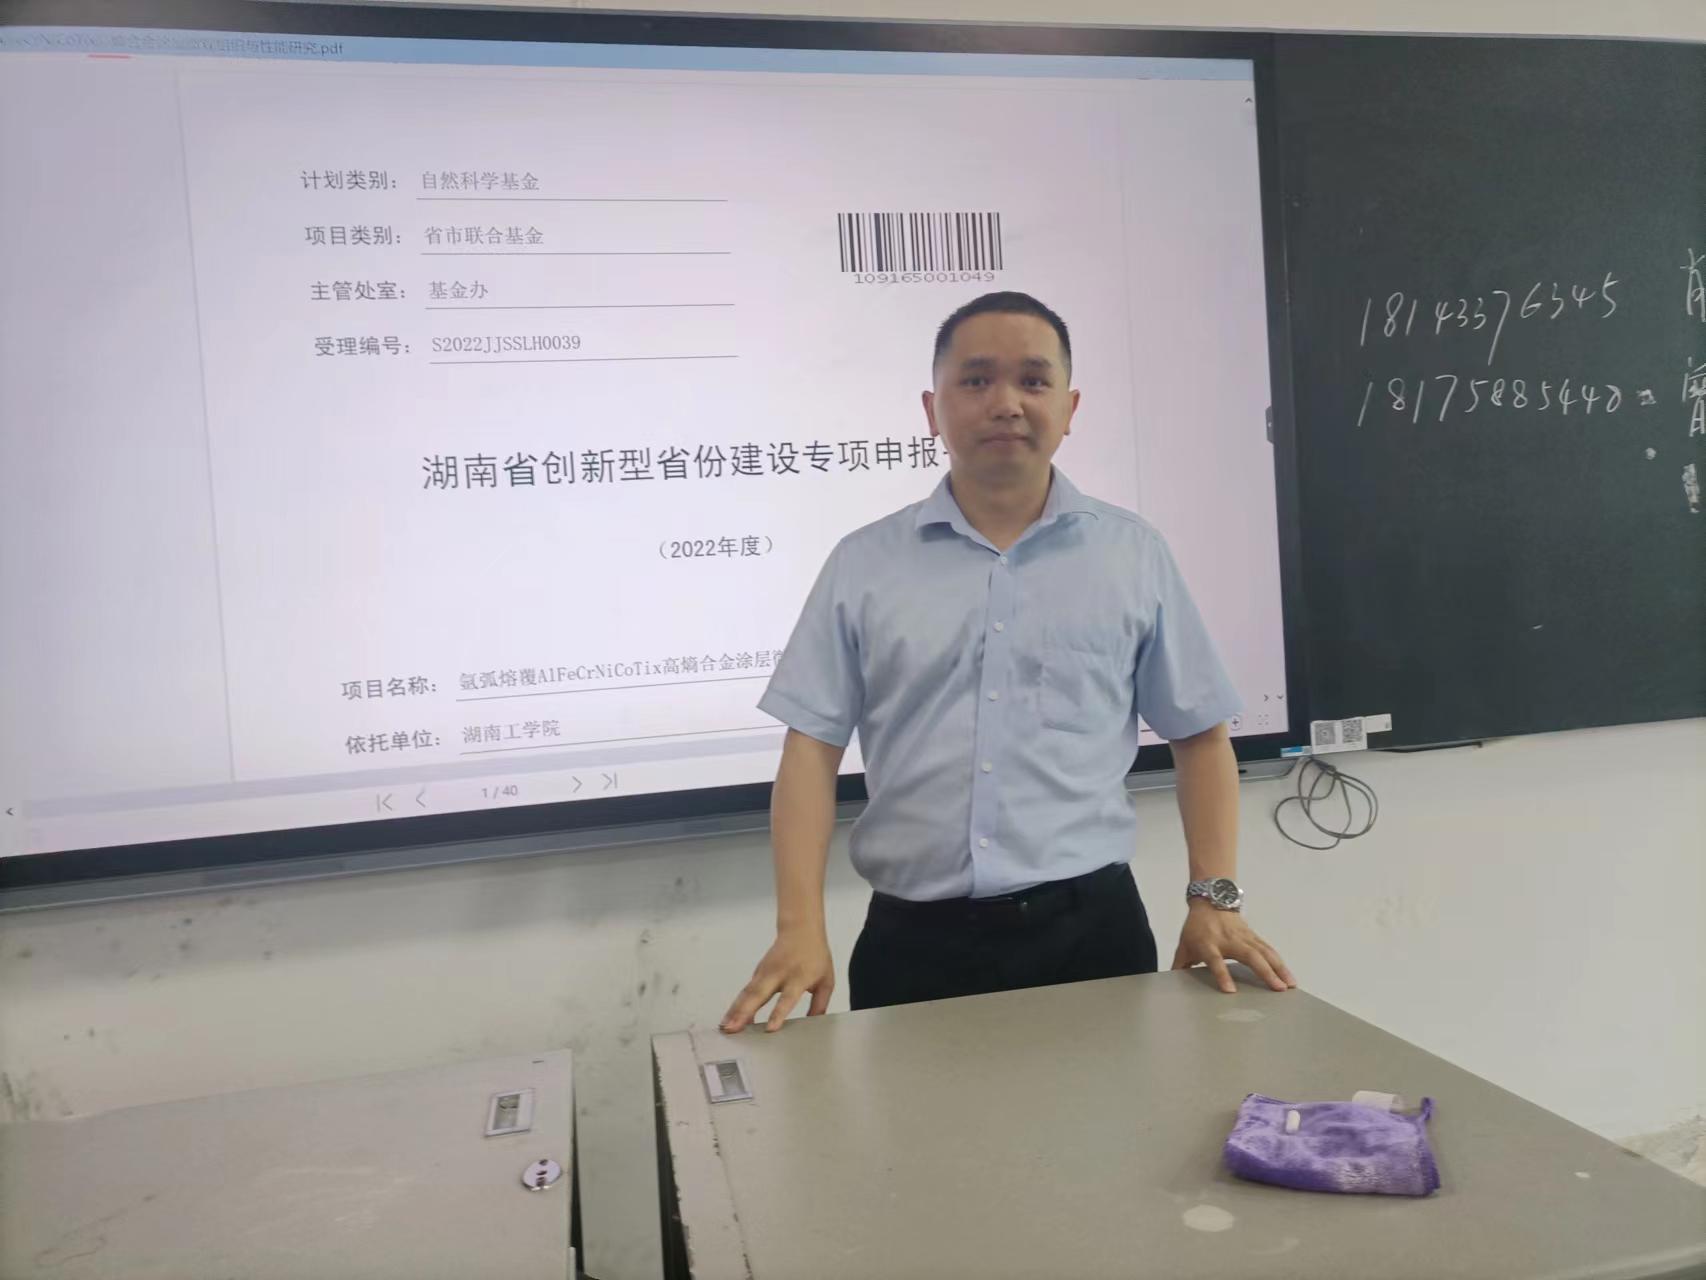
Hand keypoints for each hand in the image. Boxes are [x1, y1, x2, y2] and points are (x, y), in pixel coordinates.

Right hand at [720, 928, 834, 1032]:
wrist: (801, 928)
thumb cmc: (815, 955)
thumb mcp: (826, 981)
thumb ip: (820, 1005)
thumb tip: (815, 1026)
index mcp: (799, 978)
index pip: (787, 998)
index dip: (778, 1014)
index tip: (770, 1028)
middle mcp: (779, 974)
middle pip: (759, 995)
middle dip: (744, 1013)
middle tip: (734, 1028)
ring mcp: (765, 972)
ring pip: (748, 993)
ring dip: (735, 1010)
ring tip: (726, 1026)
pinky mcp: (757, 972)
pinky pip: (746, 991)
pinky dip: (736, 1005)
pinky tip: (730, 1018)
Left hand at [1172, 903, 1295, 993]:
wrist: (1211, 900)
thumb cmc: (1196, 927)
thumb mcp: (1184, 944)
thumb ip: (1180, 965)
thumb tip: (1170, 982)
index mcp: (1208, 944)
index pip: (1215, 961)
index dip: (1222, 975)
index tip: (1230, 991)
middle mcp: (1229, 940)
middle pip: (1249, 956)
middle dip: (1265, 972)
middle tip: (1277, 989)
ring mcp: (1244, 937)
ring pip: (1265, 952)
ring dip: (1279, 969)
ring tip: (1289, 985)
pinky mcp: (1253, 936)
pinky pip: (1268, 949)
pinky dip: (1280, 962)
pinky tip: (1288, 975)